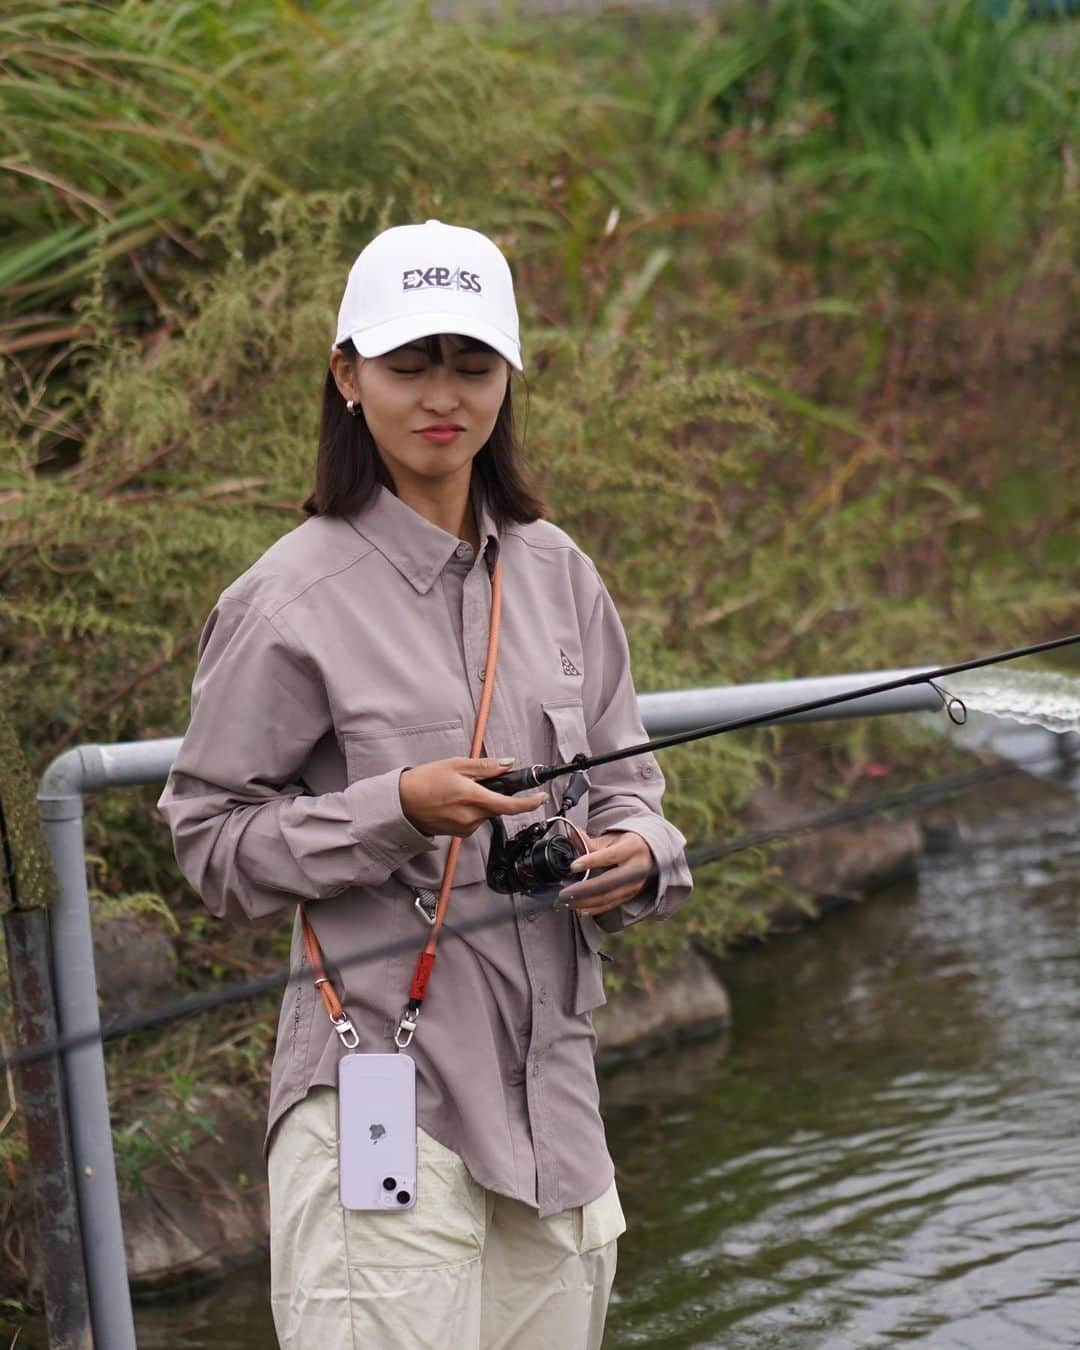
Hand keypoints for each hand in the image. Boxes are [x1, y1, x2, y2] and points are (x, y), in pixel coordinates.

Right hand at [399, 758, 545, 837]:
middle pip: (496, 806)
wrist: (401, 804)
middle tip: (474, 781)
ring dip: (479, 802)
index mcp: (473, 798)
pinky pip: (473, 820)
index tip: (541, 797)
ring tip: (455, 791)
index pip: (509, 805)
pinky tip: (452, 802)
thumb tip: (508, 763)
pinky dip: (469, 810)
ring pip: (484, 813)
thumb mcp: (455, 765)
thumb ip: (485, 767)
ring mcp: (465, 827)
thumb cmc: (424, 781)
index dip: (529, 803)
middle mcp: (471, 817)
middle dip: (492, 794)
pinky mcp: (458, 833)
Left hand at [557, 830, 656, 915]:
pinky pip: (612, 904)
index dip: (591, 861)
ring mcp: (635, 884)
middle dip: (585, 889)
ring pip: (609, 896)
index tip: (573, 866)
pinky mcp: (631, 895)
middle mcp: (637, 868)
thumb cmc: (628, 845)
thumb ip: (590, 841)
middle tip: (565, 892)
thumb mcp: (612, 839)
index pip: (610, 856)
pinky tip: (580, 909)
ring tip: (568, 901)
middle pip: (609, 882)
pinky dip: (595, 908)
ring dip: (587, 902)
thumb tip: (572, 834)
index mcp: (632, 848)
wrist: (651, 855)